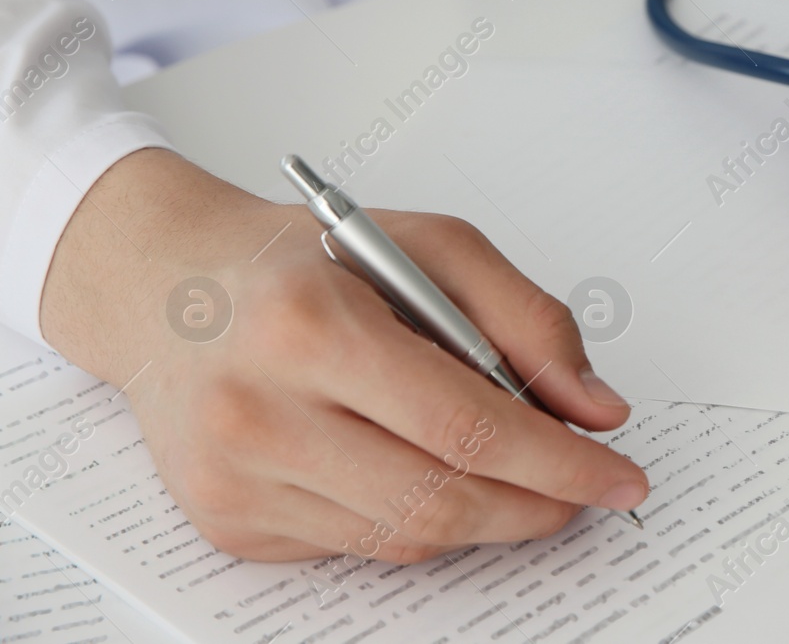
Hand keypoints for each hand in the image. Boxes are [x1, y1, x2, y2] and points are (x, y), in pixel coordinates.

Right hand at [41, 149, 646, 562]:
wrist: (163, 287)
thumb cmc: (302, 259)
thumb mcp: (431, 248)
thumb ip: (527, 320)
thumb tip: (597, 410)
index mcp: (311, 327)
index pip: (465, 426)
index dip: (559, 463)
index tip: (619, 477)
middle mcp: (258, 412)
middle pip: (439, 497)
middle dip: (537, 504)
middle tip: (587, 492)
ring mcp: (235, 479)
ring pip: (404, 536)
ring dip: (485, 518)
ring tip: (522, 481)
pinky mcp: (227, 522)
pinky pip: (357, 546)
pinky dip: (416, 519)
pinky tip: (428, 474)